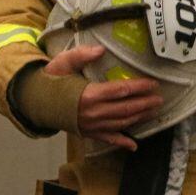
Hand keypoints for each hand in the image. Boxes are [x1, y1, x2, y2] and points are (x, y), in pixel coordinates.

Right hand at [45, 45, 162, 150]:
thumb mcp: (63, 62)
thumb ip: (82, 54)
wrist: (35, 100)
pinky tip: (134, 145)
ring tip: (154, 111)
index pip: (121, 90)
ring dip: (139, 118)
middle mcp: (93, 113)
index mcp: (89, 94)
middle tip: (160, 99)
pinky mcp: (88, 133)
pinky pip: (107, 139)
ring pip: (121, 123)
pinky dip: (121, 142)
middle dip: (145, 104)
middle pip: (125, 108)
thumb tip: (100, 49)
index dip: (139, 87)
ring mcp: (91, 125)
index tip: (153, 84)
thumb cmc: (52, 79)